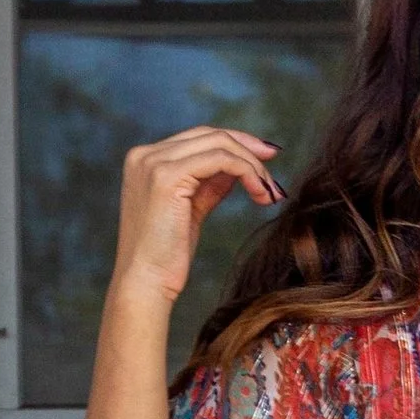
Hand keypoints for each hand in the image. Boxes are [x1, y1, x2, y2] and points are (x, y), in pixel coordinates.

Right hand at [105, 126, 282, 316]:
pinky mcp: (166, 176)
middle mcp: (145, 154)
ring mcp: (154, 162)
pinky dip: (247, 171)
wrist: (145, 283)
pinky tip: (260, 193)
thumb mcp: (191, 210)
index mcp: (145, 160)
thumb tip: (238, 167)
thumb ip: (209, 184)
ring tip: (270, 192)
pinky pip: (220, 159)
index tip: (265, 159)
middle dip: (249, 148)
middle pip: (210, 135)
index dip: (236, 144)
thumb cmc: (166, 257)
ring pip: (218, 144)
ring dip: (252, 165)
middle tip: (274, 170)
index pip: (198, 137)